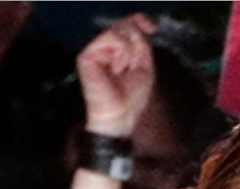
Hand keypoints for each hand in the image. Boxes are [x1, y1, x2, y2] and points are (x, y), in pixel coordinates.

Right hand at [76, 14, 156, 136]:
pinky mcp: (87, 55)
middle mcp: (103, 48)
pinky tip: (115, 69)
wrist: (121, 116)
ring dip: (129, 52)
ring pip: (119, 31)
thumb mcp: (145, 64)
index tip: (152, 28)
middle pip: (125, 25)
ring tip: (122, 70)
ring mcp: (94, 50)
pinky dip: (121, 54)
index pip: (126, 24)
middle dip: (137, 44)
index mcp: (116, 50)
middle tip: (133, 65)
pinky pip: (111, 38)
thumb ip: (143, 43)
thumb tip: (141, 24)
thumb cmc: (131, 97)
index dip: (139, 20)